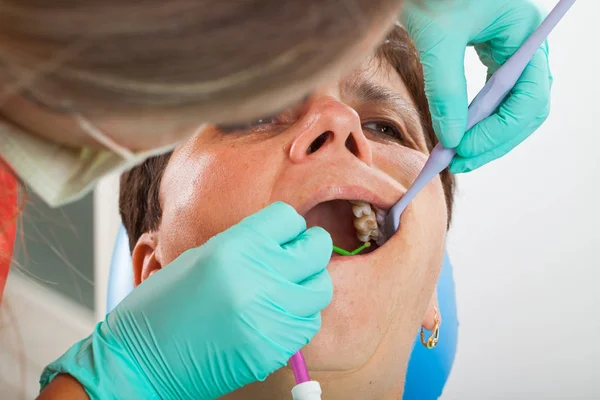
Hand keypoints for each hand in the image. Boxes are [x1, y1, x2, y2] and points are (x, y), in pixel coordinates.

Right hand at [40, 202, 332, 398]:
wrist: (140, 361)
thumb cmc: (163, 306)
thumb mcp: (201, 258)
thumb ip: (247, 245)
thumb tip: (285, 239)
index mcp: (232, 249)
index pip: (288, 218)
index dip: (287, 225)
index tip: (283, 234)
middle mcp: (256, 280)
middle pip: (315, 249)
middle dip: (310, 246)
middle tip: (299, 253)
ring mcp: (268, 317)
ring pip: (320, 287)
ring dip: (308, 281)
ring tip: (288, 285)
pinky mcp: (273, 349)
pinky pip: (309, 322)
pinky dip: (300, 314)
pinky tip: (279, 312)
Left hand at [402, 0, 552, 172]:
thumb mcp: (437, 40)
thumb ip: (446, 90)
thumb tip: (452, 138)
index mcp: (525, 33)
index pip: (529, 98)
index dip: (499, 131)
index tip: (463, 149)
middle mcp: (524, 43)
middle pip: (525, 108)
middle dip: (494, 139)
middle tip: (460, 161)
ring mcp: (510, 49)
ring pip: (511, 105)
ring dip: (487, 133)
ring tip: (455, 154)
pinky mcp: (490, 53)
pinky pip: (494, 94)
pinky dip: (478, 117)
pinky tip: (457, 132)